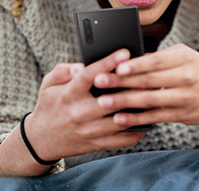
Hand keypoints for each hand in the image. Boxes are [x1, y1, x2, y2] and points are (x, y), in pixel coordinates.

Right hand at [0, 49, 146, 175]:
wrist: (41, 140)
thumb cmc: (50, 105)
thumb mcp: (49, 83)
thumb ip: (65, 69)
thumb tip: (82, 65)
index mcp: (69, 94)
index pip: (89, 75)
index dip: (108, 63)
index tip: (125, 53)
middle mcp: (80, 112)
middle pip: (112, 99)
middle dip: (133, 88)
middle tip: (153, 77)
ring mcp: (89, 130)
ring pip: (122, 120)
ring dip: (141, 110)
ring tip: (157, 97)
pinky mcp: (96, 144)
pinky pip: (122, 139)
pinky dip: (138, 130)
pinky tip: (149, 119)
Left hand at [92, 44, 198, 128]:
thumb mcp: (187, 57)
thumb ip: (161, 59)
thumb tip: (127, 60)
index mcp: (185, 58)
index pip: (156, 60)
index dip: (136, 64)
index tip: (116, 66)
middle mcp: (186, 77)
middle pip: (149, 80)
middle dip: (121, 81)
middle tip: (99, 82)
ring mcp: (185, 97)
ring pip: (150, 100)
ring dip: (124, 101)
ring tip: (104, 101)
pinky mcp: (182, 115)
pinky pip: (155, 117)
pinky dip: (136, 118)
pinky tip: (120, 118)